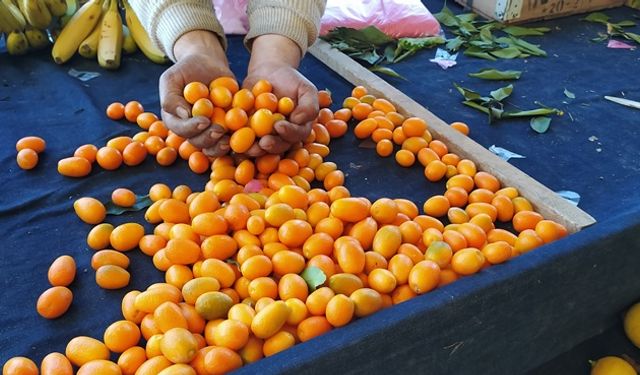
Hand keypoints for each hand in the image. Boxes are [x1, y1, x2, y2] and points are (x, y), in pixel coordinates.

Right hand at [159, 30, 232, 156]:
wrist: (208, 64)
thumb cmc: (186, 70)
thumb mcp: (172, 78)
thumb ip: (170, 96)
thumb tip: (184, 115)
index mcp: (176, 120)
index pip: (180, 129)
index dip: (191, 128)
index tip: (204, 120)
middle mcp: (192, 129)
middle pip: (197, 142)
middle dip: (208, 139)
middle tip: (220, 130)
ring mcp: (209, 131)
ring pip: (213, 146)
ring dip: (220, 146)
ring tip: (229, 139)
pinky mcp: (226, 128)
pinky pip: (230, 139)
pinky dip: (236, 141)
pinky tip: (244, 135)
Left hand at [244, 34, 318, 154]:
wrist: (269, 72)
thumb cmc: (291, 80)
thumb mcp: (305, 88)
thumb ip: (309, 105)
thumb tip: (299, 120)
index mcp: (297, 129)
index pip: (296, 135)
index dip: (288, 133)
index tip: (280, 126)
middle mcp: (281, 137)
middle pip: (278, 146)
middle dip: (271, 146)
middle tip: (263, 142)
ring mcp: (263, 136)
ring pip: (260, 147)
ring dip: (253, 149)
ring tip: (247, 147)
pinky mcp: (247, 132)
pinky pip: (241, 139)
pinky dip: (235, 140)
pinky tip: (230, 138)